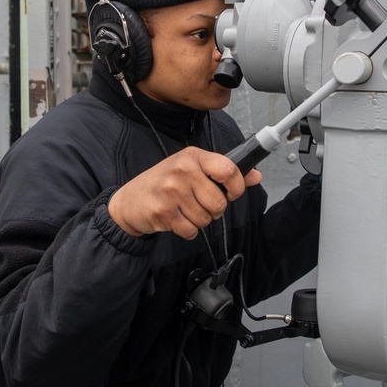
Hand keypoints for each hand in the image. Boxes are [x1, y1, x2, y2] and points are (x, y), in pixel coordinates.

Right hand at [108, 146, 262, 239]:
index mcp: (193, 156)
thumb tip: (256, 176)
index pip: (229, 169)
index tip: (232, 194)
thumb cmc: (164, 184)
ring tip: (184, 210)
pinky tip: (176, 219)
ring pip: (206, 219)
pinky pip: (192, 231)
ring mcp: (171, 190)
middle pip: (219, 201)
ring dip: (199, 221)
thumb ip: (224, 173)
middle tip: (200, 204)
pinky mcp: (163, 211)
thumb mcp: (193, 170)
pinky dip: (187, 231)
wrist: (129, 202)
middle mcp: (182, 170)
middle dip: (214, 210)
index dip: (237, 187)